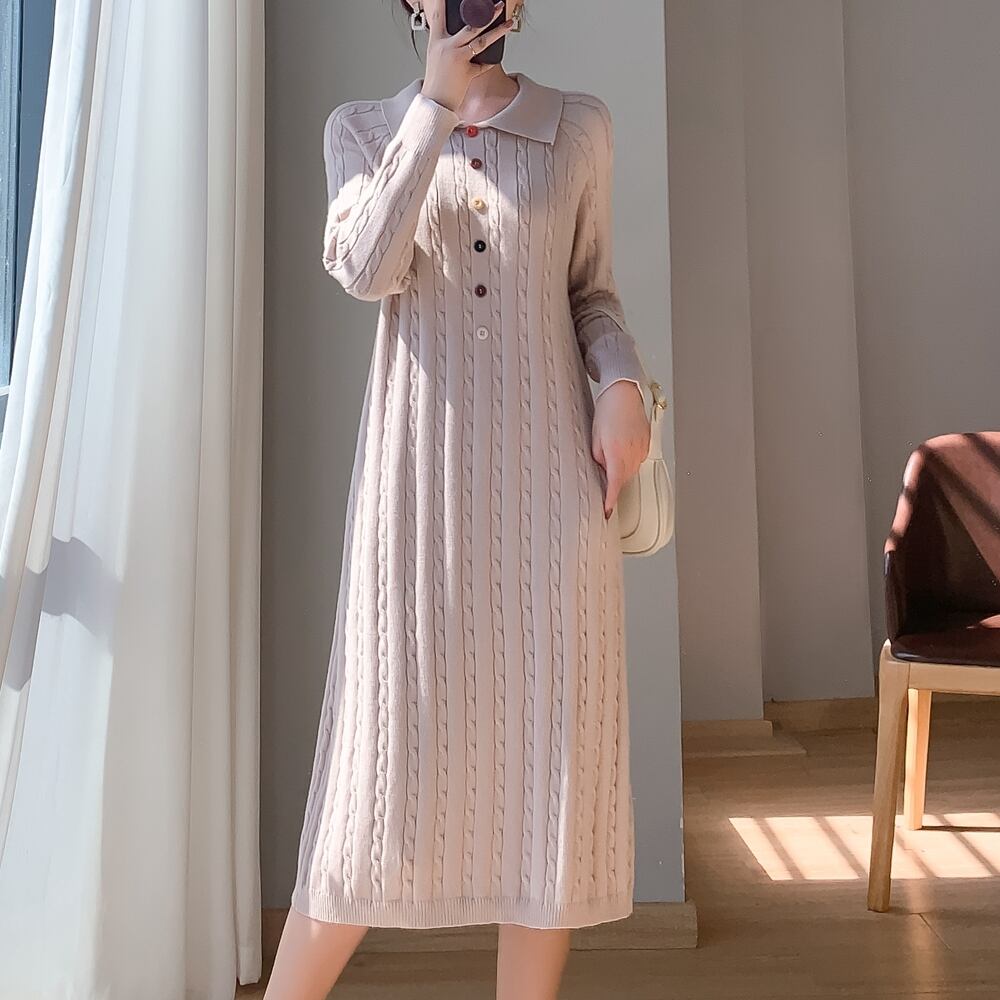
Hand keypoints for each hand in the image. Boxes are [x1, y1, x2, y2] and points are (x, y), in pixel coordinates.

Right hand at [417, 0, 514, 111]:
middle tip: (498, 6)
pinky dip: (488, 62)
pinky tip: (494, 58)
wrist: (435, 103)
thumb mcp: (435, 57)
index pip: (438, 16)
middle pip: (469, 25)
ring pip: (481, 40)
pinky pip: (483, 64)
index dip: (441, 2)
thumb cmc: (436, 82)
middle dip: (486, 14)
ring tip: (509, 23)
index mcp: (435, 42)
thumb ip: (445, 44)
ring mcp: (457, 59)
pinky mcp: (467, 72)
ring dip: (498, 31)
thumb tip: (458, 35)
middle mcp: (446, 47)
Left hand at [591, 381, 650, 518]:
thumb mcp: (594, 438)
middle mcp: (632, 453)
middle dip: (613, 483)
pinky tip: (620, 448)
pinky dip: (628, 460)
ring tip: (611, 454)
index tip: (607, 511)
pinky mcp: (646, 443)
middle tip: (602, 481)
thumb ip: (599, 459)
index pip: (614, 484)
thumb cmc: (608, 410)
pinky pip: (636, 459)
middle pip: (623, 479)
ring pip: (630, 470)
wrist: (623, 392)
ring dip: (620, 470)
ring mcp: (641, 448)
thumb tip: (602, 472)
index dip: (610, 500)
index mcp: (617, 453)